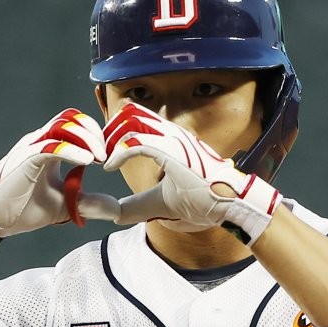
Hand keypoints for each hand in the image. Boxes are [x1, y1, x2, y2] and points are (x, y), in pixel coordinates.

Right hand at [0, 109, 116, 263]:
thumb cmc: (22, 208)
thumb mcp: (65, 205)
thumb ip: (88, 202)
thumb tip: (114, 208)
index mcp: (48, 147)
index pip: (75, 124)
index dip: (95, 134)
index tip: (109, 155)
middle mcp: (39, 141)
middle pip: (71, 118)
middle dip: (94, 132)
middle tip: (107, 155)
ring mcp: (31, 148)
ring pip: (62, 126)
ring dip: (86, 138)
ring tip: (100, 157)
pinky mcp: (25, 160)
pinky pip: (50, 146)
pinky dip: (71, 151)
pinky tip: (86, 162)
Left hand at [86, 102, 281, 244]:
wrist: (229, 206)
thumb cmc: (201, 202)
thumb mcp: (158, 203)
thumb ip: (135, 204)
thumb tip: (111, 214)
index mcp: (170, 139)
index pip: (136, 116)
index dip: (114, 128)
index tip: (103, 151)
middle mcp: (172, 133)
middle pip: (130, 112)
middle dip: (107, 130)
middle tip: (99, 153)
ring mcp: (174, 140)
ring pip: (131, 123)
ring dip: (111, 140)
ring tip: (104, 159)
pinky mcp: (174, 152)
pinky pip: (139, 142)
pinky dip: (119, 152)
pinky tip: (110, 165)